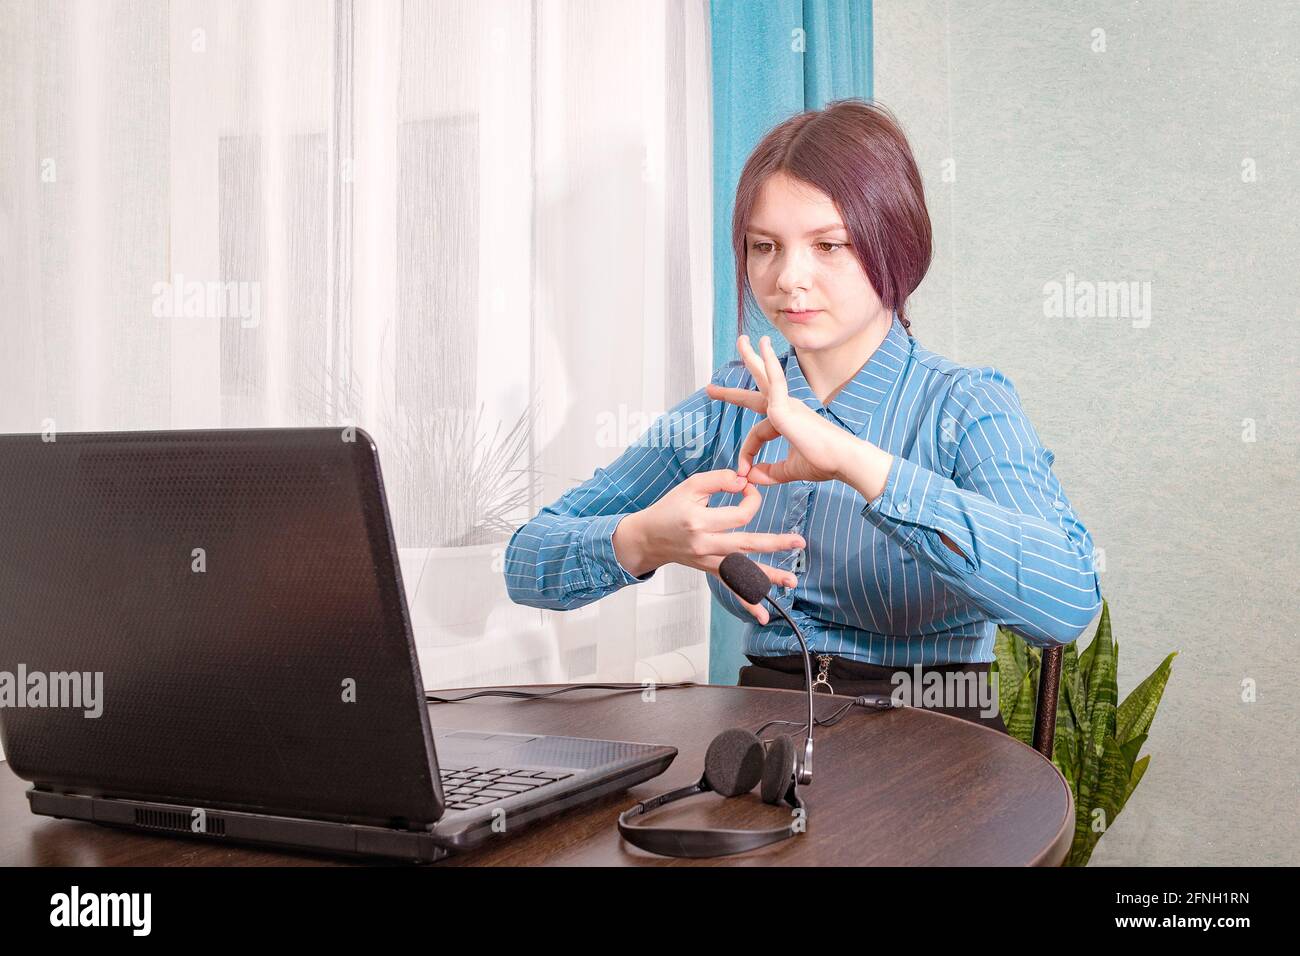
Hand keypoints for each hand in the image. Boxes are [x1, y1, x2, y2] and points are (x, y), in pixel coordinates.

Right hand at [614, 468, 804, 624]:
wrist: (649, 537)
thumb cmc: (670, 509)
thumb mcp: (690, 486)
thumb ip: (718, 479)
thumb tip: (745, 481)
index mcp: (700, 521)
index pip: (739, 514)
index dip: (751, 499)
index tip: (748, 489)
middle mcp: (705, 545)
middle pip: (746, 544)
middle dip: (775, 543)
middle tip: (799, 542)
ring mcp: (708, 561)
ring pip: (742, 570)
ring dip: (769, 577)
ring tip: (791, 581)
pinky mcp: (710, 570)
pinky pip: (731, 587)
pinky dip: (747, 601)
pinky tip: (763, 615)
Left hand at [705, 335, 860, 485]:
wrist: (843, 461)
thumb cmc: (825, 462)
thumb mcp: (790, 470)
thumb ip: (771, 472)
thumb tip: (751, 476)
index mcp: (788, 420)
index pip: (757, 432)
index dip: (747, 452)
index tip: (743, 469)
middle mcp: (788, 408)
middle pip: (760, 387)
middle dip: (741, 380)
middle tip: (719, 375)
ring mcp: (788, 405)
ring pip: (765, 377)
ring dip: (752, 358)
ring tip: (742, 339)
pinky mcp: (787, 408)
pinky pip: (775, 382)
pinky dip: (769, 365)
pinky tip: (763, 347)